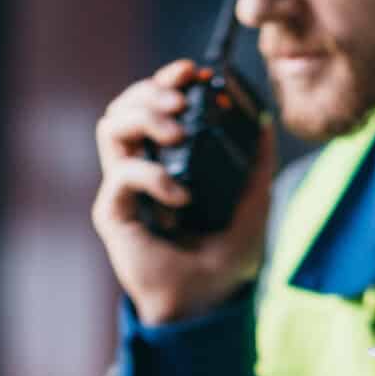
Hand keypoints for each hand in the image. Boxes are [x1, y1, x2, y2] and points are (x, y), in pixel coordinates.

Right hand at [92, 57, 275, 326]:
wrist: (207, 304)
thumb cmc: (225, 260)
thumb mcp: (253, 203)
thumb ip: (258, 163)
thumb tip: (264, 120)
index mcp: (168, 159)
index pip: (154, 104)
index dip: (168, 79)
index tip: (194, 72)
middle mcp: (141, 168)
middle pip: (125, 105)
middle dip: (152, 90)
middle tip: (182, 98)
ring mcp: (123, 189)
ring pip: (110, 127)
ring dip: (145, 118)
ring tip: (178, 133)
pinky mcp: (113, 213)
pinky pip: (122, 174)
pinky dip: (153, 176)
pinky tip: (181, 197)